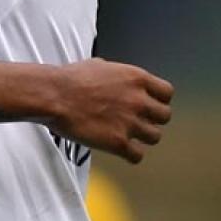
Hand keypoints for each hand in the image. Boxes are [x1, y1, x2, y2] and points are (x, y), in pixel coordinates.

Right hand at [52, 59, 173, 163]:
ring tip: (128, 136)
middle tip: (138, 121)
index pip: (166, 93)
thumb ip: (116, 74)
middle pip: (164, 116)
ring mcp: (130, 122)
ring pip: (155, 137)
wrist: (53, 95)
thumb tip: (114, 78)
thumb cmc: (69, 79)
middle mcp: (138, 100)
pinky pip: (138, 155)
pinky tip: (121, 150)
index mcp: (136, 78)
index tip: (149, 104)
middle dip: (152, 119)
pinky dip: (131, 155)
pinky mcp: (118, 142)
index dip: (158, 100)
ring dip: (142, 137)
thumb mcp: (98, 65)